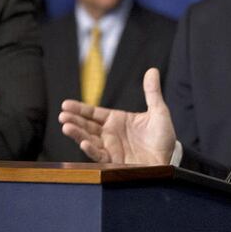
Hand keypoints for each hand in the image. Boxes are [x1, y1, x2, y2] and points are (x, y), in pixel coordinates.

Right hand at [59, 68, 175, 163]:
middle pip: (87, 126)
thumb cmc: (162, 137)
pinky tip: (84, 143)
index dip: (80, 109)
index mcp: (117, 120)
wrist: (168, 159)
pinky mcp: (114, 161)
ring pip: (89, 140)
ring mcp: (110, 147)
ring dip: (77, 134)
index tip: (65, 104)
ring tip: (66, 127)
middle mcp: (110, 134)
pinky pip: (99, 155)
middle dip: (74, 121)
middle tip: (62, 116)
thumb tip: (152, 70)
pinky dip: (91, 150)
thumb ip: (152, 92)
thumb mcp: (159, 112)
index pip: (94, 113)